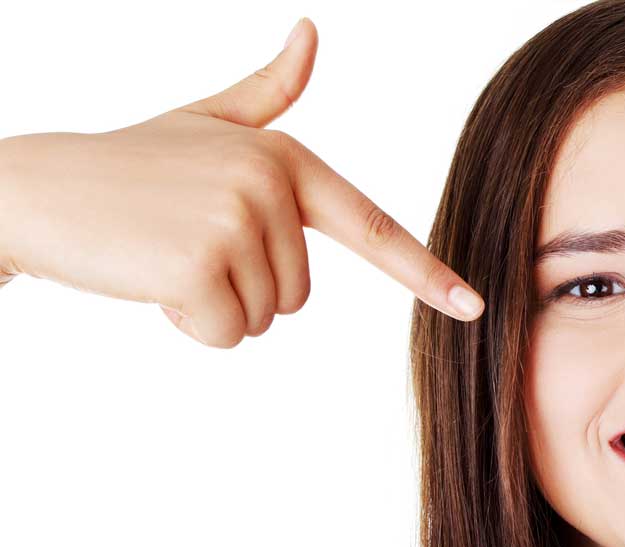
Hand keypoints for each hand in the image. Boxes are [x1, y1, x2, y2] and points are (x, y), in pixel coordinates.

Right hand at [0, 17, 483, 347]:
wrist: (34, 187)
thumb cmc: (129, 164)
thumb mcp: (206, 123)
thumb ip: (268, 93)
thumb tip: (310, 31)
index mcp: (287, 159)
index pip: (372, 225)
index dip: (426, 272)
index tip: (475, 304)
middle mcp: (273, 184)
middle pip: (300, 296)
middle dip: (242, 287)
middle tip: (185, 243)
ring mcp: (238, 221)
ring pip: (262, 318)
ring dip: (213, 305)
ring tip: (165, 254)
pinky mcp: (200, 264)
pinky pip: (226, 333)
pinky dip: (187, 323)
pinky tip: (150, 278)